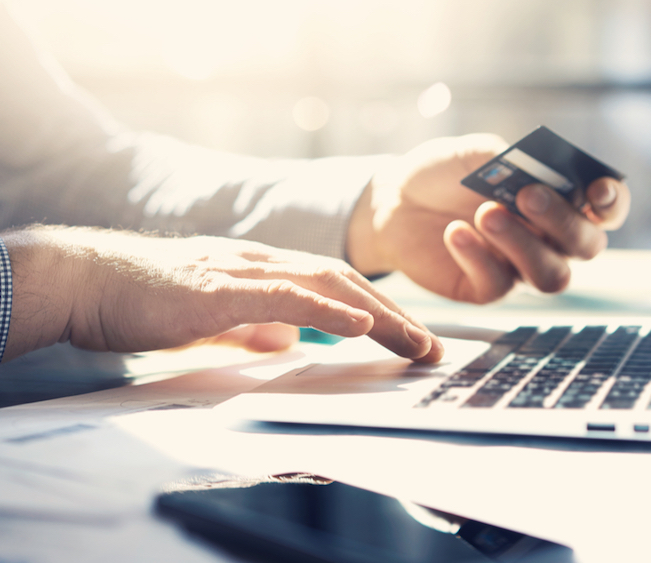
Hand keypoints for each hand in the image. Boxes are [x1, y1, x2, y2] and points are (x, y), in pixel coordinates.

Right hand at [2, 226, 442, 362]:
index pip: (334, 286)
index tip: (408, 337)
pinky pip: (282, 296)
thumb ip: (252, 327)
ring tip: (413, 340)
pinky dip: (325, 310)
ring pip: (325, 285)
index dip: (378, 310)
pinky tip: (358, 324)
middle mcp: (262, 263)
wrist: (91, 280)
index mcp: (262, 271)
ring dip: (376, 314)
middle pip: (343, 283)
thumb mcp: (214, 318)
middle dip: (394, 315)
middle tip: (430, 346)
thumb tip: (288, 342)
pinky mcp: (219, 289)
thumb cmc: (147, 299)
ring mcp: (242, 271)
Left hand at [348, 134, 630, 302]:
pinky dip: (478, 256)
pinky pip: (498, 284)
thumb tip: (541, 173)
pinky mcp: (485, 288)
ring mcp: (519, 267)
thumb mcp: (475, 154)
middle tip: (526, 195)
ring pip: (550, 275)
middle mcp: (549, 239)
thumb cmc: (443, 173)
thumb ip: (512, 161)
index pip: (606, 210)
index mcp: (559, 200)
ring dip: (524, 245)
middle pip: (586, 246)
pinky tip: (455, 232)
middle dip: (562, 221)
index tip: (597, 190)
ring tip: (486, 213)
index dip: (612, 203)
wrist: (394, 199)